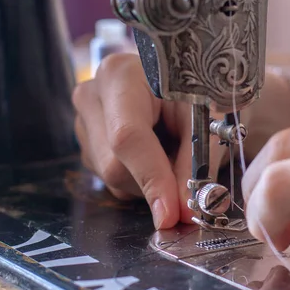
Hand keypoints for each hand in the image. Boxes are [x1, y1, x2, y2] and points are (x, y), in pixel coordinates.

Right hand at [72, 53, 225, 228]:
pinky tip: (154, 151)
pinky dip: (138, 177)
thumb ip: (194, 165)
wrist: (182, 76)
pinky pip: (109, 178)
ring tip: (170, 150)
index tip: (170, 213)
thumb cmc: (197, 91)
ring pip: (111, 178)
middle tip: (186, 177)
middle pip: (114, 165)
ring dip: (147, 180)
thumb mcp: (206, 120)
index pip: (127, 137)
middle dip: (153, 183)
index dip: (151, 179)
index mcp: (121, 76)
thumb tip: (180, 211)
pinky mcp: (86, 140)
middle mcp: (92, 95)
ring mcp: (83, 119)